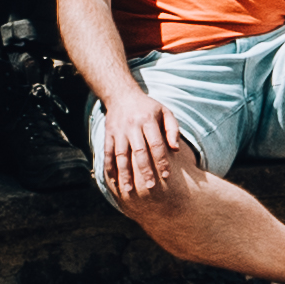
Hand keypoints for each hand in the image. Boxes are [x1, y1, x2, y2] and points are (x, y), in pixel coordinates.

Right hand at [93, 88, 192, 205]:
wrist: (121, 94)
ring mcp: (119, 130)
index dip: (161, 160)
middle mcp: (132, 125)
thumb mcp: (165, 112)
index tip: (166, 176)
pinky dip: (109, 167)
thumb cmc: (148, 107)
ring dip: (125, 173)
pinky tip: (113, 180)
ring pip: (121, 155)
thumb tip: (176, 149)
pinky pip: (108, 152)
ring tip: (129, 189)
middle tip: (150, 187)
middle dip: (145, 171)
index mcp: (148, 120)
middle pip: (139, 151)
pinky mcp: (108, 134)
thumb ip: (173, 129)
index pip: (156, 144)